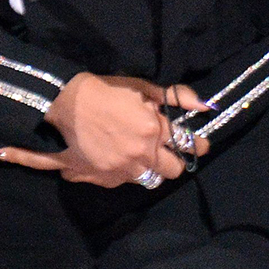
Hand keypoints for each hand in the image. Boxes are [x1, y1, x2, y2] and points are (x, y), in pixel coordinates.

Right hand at [0, 72, 210, 187]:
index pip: (186, 144)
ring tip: (139, 155)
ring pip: (149, 179)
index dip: (198, 145)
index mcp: (153, 129)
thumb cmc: (104, 90)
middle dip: (174, 161)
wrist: (64, 103)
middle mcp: (141, 154)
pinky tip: (117, 158)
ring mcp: (122, 170)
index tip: (201, 145)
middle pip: (172, 170)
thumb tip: (204, 106)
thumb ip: (174, 96)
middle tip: (169, 151)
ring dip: (149, 168)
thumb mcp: (141, 86)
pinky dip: (125, 172)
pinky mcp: (104, 179)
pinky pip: (125, 182)